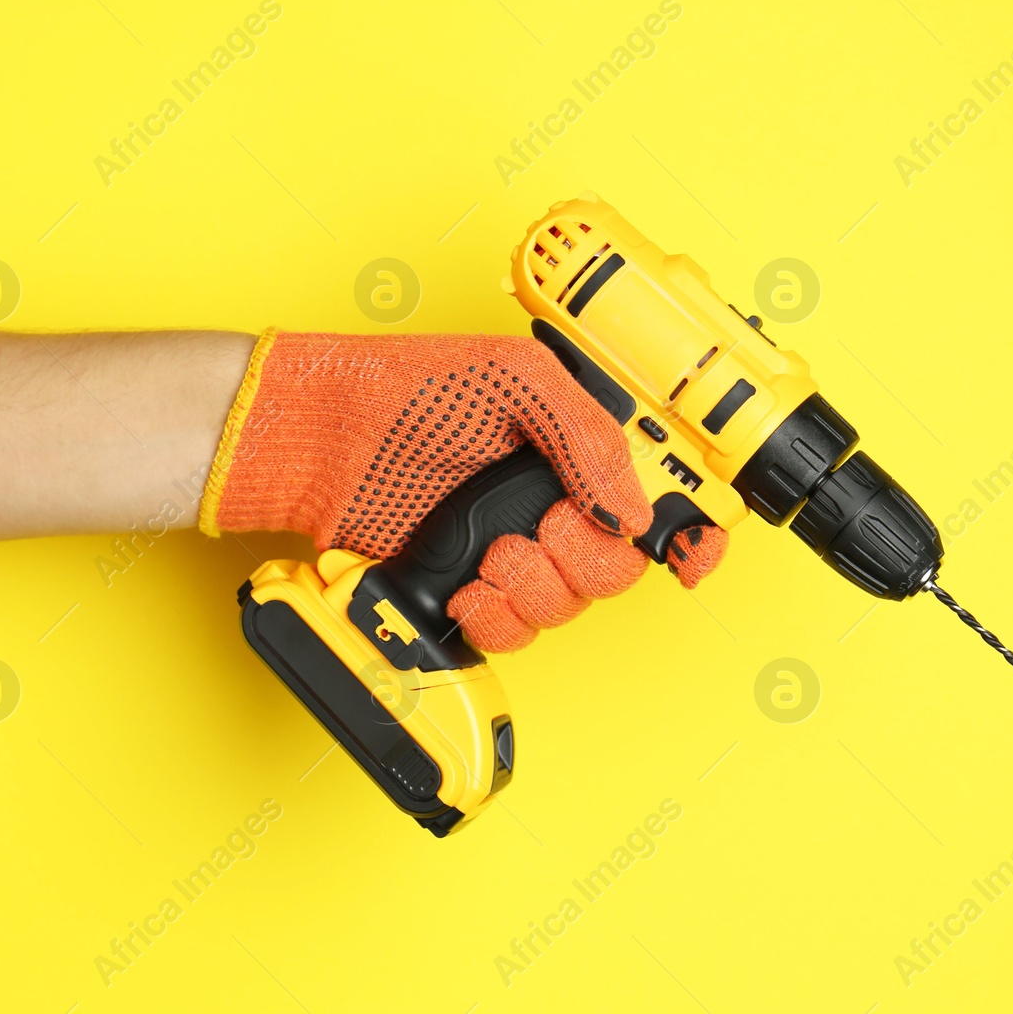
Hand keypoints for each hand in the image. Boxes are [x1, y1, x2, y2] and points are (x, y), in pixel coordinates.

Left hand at [201, 331, 728, 650]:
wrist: (321, 439)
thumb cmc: (406, 388)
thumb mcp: (515, 380)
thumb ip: (587, 438)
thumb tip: (630, 510)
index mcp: (576, 449)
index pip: (657, 500)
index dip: (689, 534)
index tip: (691, 555)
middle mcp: (550, 503)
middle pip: (617, 569)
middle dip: (583, 559)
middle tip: (541, 526)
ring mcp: (510, 550)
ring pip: (567, 608)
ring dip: (533, 590)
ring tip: (492, 555)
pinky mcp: (468, 589)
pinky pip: (512, 633)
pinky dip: (495, 620)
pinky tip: (471, 590)